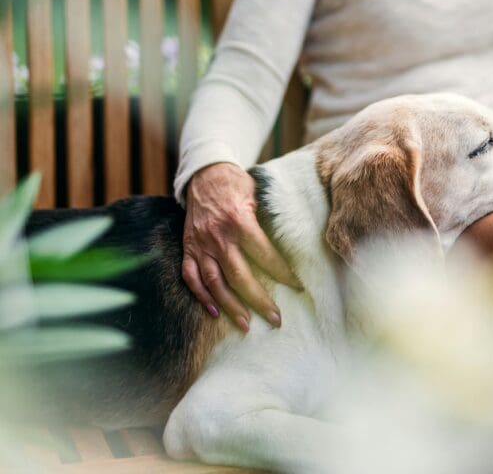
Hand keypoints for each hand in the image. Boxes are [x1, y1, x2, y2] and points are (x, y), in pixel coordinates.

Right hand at [182, 162, 296, 331]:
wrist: (204, 174)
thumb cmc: (237, 184)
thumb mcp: (257, 195)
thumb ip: (268, 220)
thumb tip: (292, 245)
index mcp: (240, 221)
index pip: (265, 254)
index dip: (282, 273)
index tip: (297, 287)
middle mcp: (218, 236)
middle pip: (239, 276)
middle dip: (258, 300)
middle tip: (275, 318)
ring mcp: (200, 244)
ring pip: (214, 282)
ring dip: (230, 306)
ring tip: (246, 324)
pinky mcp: (188, 248)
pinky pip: (191, 276)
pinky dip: (201, 296)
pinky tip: (214, 312)